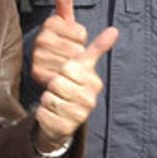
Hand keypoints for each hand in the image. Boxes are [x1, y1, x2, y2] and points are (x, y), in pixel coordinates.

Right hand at [30, 0, 87, 86]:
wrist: (46, 67)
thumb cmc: (60, 43)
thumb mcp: (66, 22)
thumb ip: (65, 1)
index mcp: (50, 23)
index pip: (81, 32)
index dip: (80, 38)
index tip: (69, 39)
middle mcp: (41, 38)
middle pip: (77, 48)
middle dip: (77, 53)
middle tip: (66, 53)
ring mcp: (39, 56)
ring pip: (71, 62)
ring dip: (71, 66)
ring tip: (62, 63)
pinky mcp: (38, 73)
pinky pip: (64, 75)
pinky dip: (66, 76)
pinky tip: (60, 73)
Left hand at [35, 26, 118, 149]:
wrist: (65, 118)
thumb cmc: (73, 87)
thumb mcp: (82, 66)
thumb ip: (97, 48)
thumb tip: (114, 30)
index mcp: (94, 83)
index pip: (68, 67)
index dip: (61, 70)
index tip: (67, 76)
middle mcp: (90, 100)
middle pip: (56, 82)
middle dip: (52, 85)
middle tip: (59, 91)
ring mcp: (79, 116)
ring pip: (49, 98)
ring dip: (46, 99)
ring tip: (56, 102)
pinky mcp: (65, 128)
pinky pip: (42, 113)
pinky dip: (42, 113)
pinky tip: (51, 114)